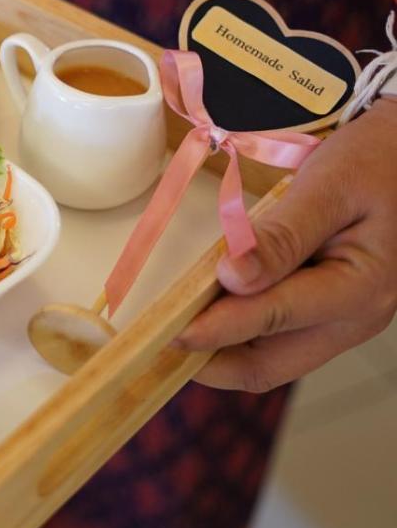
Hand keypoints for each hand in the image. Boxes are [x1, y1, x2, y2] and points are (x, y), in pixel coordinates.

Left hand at [175, 98, 396, 391]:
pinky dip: (240, 332)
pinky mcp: (332, 312)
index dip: (212, 328)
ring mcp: (345, 320)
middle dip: (208, 360)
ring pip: (271, 358)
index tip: (162, 328)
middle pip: (268, 366)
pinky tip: (208, 309)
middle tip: (153, 342)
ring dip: (220, 350)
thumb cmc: (376, 160)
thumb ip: (282, 236)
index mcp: (360, 289)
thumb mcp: (329, 186)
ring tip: (171, 326)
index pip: (269, 319)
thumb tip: (233, 280)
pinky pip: (279, 338)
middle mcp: (356, 319)